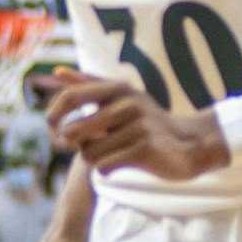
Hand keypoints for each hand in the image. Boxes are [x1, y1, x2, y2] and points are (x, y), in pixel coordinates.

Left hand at [47, 78, 229, 181]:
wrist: (190, 144)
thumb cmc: (147, 121)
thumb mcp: (122, 96)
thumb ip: (88, 83)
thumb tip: (57, 71)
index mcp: (118, 88)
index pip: (70, 96)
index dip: (53, 114)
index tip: (51, 127)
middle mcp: (127, 103)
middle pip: (74, 131)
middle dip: (73, 144)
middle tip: (86, 146)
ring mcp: (137, 126)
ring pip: (88, 153)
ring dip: (94, 159)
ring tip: (109, 155)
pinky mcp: (145, 149)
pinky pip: (105, 166)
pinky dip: (107, 169)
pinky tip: (120, 164)